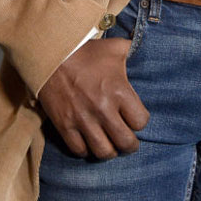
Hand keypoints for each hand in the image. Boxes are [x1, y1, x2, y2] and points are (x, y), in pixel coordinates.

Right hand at [38, 37, 149, 158]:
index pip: (141, 122)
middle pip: (126, 142)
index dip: (140, 121)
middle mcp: (103, 109)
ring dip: (110, 150)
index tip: (135, 118)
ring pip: (104, 152)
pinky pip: (79, 150)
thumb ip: (134, 51)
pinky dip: (86, 150)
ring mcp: (83, 120)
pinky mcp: (65, 125)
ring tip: (111, 145)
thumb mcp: (115, 48)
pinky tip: (89, 142)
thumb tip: (147, 49)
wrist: (52, 55)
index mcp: (119, 91)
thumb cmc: (87, 52)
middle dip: (130, 144)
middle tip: (129, 141)